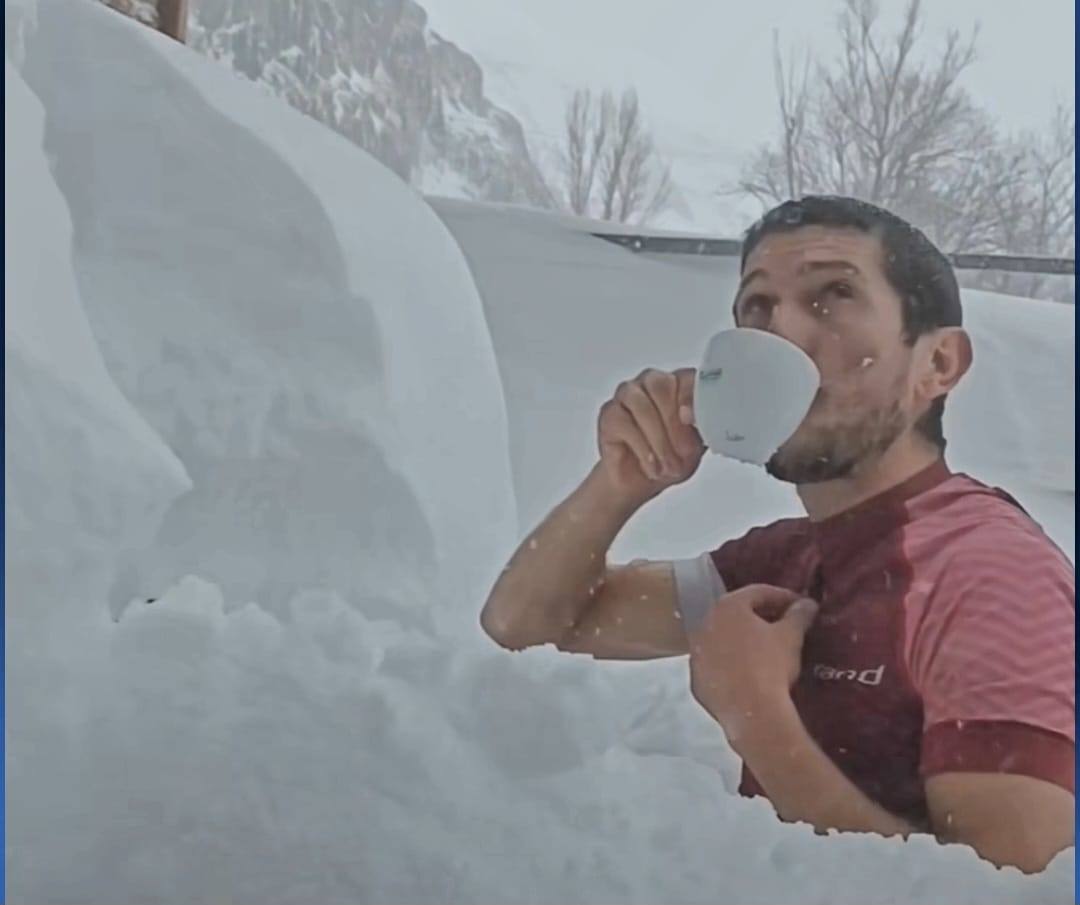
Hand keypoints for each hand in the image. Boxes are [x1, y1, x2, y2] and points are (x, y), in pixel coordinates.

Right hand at [596, 367, 705, 504]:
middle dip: (673, 423)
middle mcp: (652, 383)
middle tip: (683, 453)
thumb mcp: (698, 445)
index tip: (692, 420)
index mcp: (679, 384)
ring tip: (668, 465)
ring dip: (658, 439)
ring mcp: (627, 395)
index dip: (690, 396)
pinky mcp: (609, 413)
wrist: (641, 481)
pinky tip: (651, 464)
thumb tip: (698, 419)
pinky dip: (641, 448)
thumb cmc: (672, 458)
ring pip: (641, 405)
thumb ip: (704, 426)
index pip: (686, 377)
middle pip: (660, 386)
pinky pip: (623, 423)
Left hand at [687, 584, 817, 748]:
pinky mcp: (696, 681)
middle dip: (761, 617)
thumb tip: (807, 603)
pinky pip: (717, 667)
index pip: (758, 593)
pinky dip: (731, 666)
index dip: (782, 597)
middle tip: (784, 626)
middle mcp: (705, 625)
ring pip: (723, 641)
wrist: (752, 712)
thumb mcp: (791, 636)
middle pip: (737, 615)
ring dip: (743, 642)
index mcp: (727, 607)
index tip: (800, 605)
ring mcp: (697, 654)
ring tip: (767, 652)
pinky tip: (749, 676)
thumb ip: (799, 615)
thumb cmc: (771, 665)